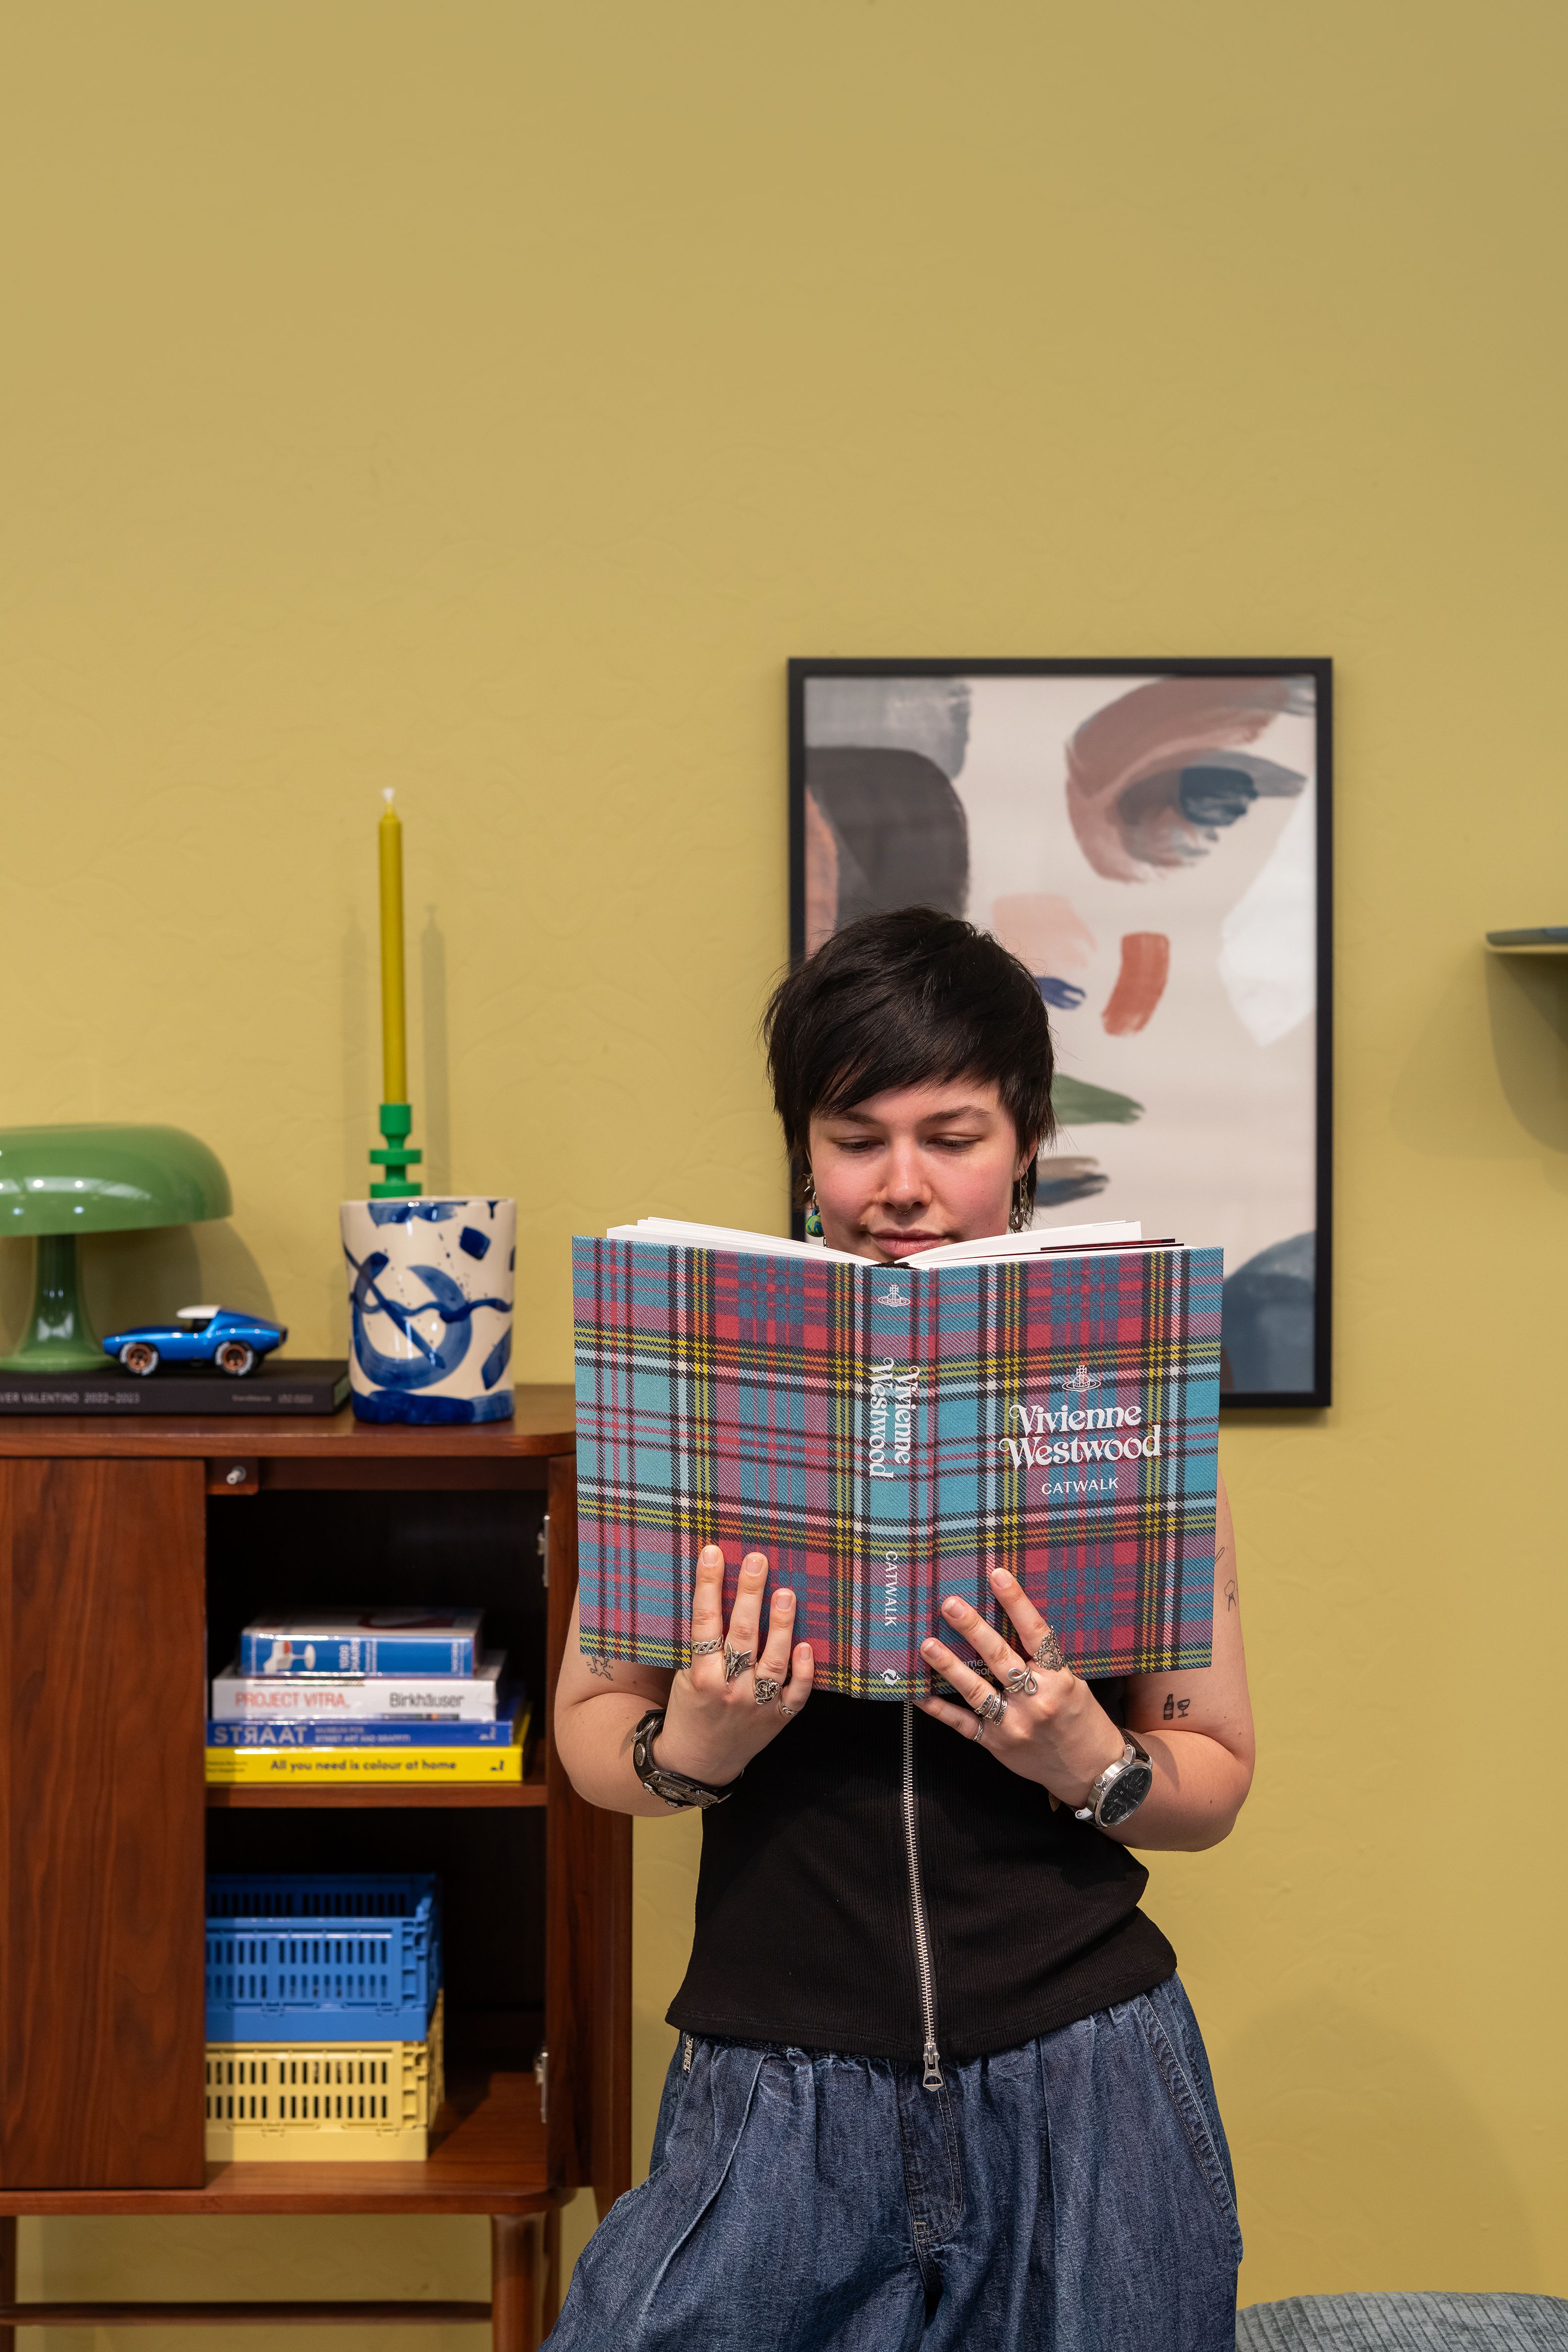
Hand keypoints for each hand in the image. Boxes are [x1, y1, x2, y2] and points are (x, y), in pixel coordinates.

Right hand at [655, 1544, 814, 1786]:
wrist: (698, 1764)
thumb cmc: (688, 1711)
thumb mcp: (683, 1678)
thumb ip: (699, 1645)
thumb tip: (714, 1593)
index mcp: (700, 1677)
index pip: (704, 1622)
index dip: (708, 1586)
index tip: (713, 1553)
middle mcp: (729, 1690)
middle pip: (741, 1635)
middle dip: (748, 1595)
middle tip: (757, 1561)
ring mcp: (757, 1705)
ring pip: (773, 1661)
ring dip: (780, 1625)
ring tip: (786, 1593)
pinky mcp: (778, 1718)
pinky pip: (795, 1693)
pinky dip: (803, 1671)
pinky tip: (806, 1645)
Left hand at [918, 1566, 1125, 1807]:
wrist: (1091, 1773)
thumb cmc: (1081, 1719)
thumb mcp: (1073, 1683)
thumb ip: (1044, 1659)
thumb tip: (1010, 1619)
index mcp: (1060, 1679)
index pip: (1036, 1633)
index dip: (1016, 1602)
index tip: (997, 1575)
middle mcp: (1036, 1701)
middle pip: (1000, 1658)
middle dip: (973, 1629)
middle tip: (950, 1604)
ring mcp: (1013, 1725)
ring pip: (976, 1691)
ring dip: (949, 1666)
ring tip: (927, 1644)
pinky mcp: (995, 1744)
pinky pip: (962, 1723)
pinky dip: (939, 1709)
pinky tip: (919, 1693)